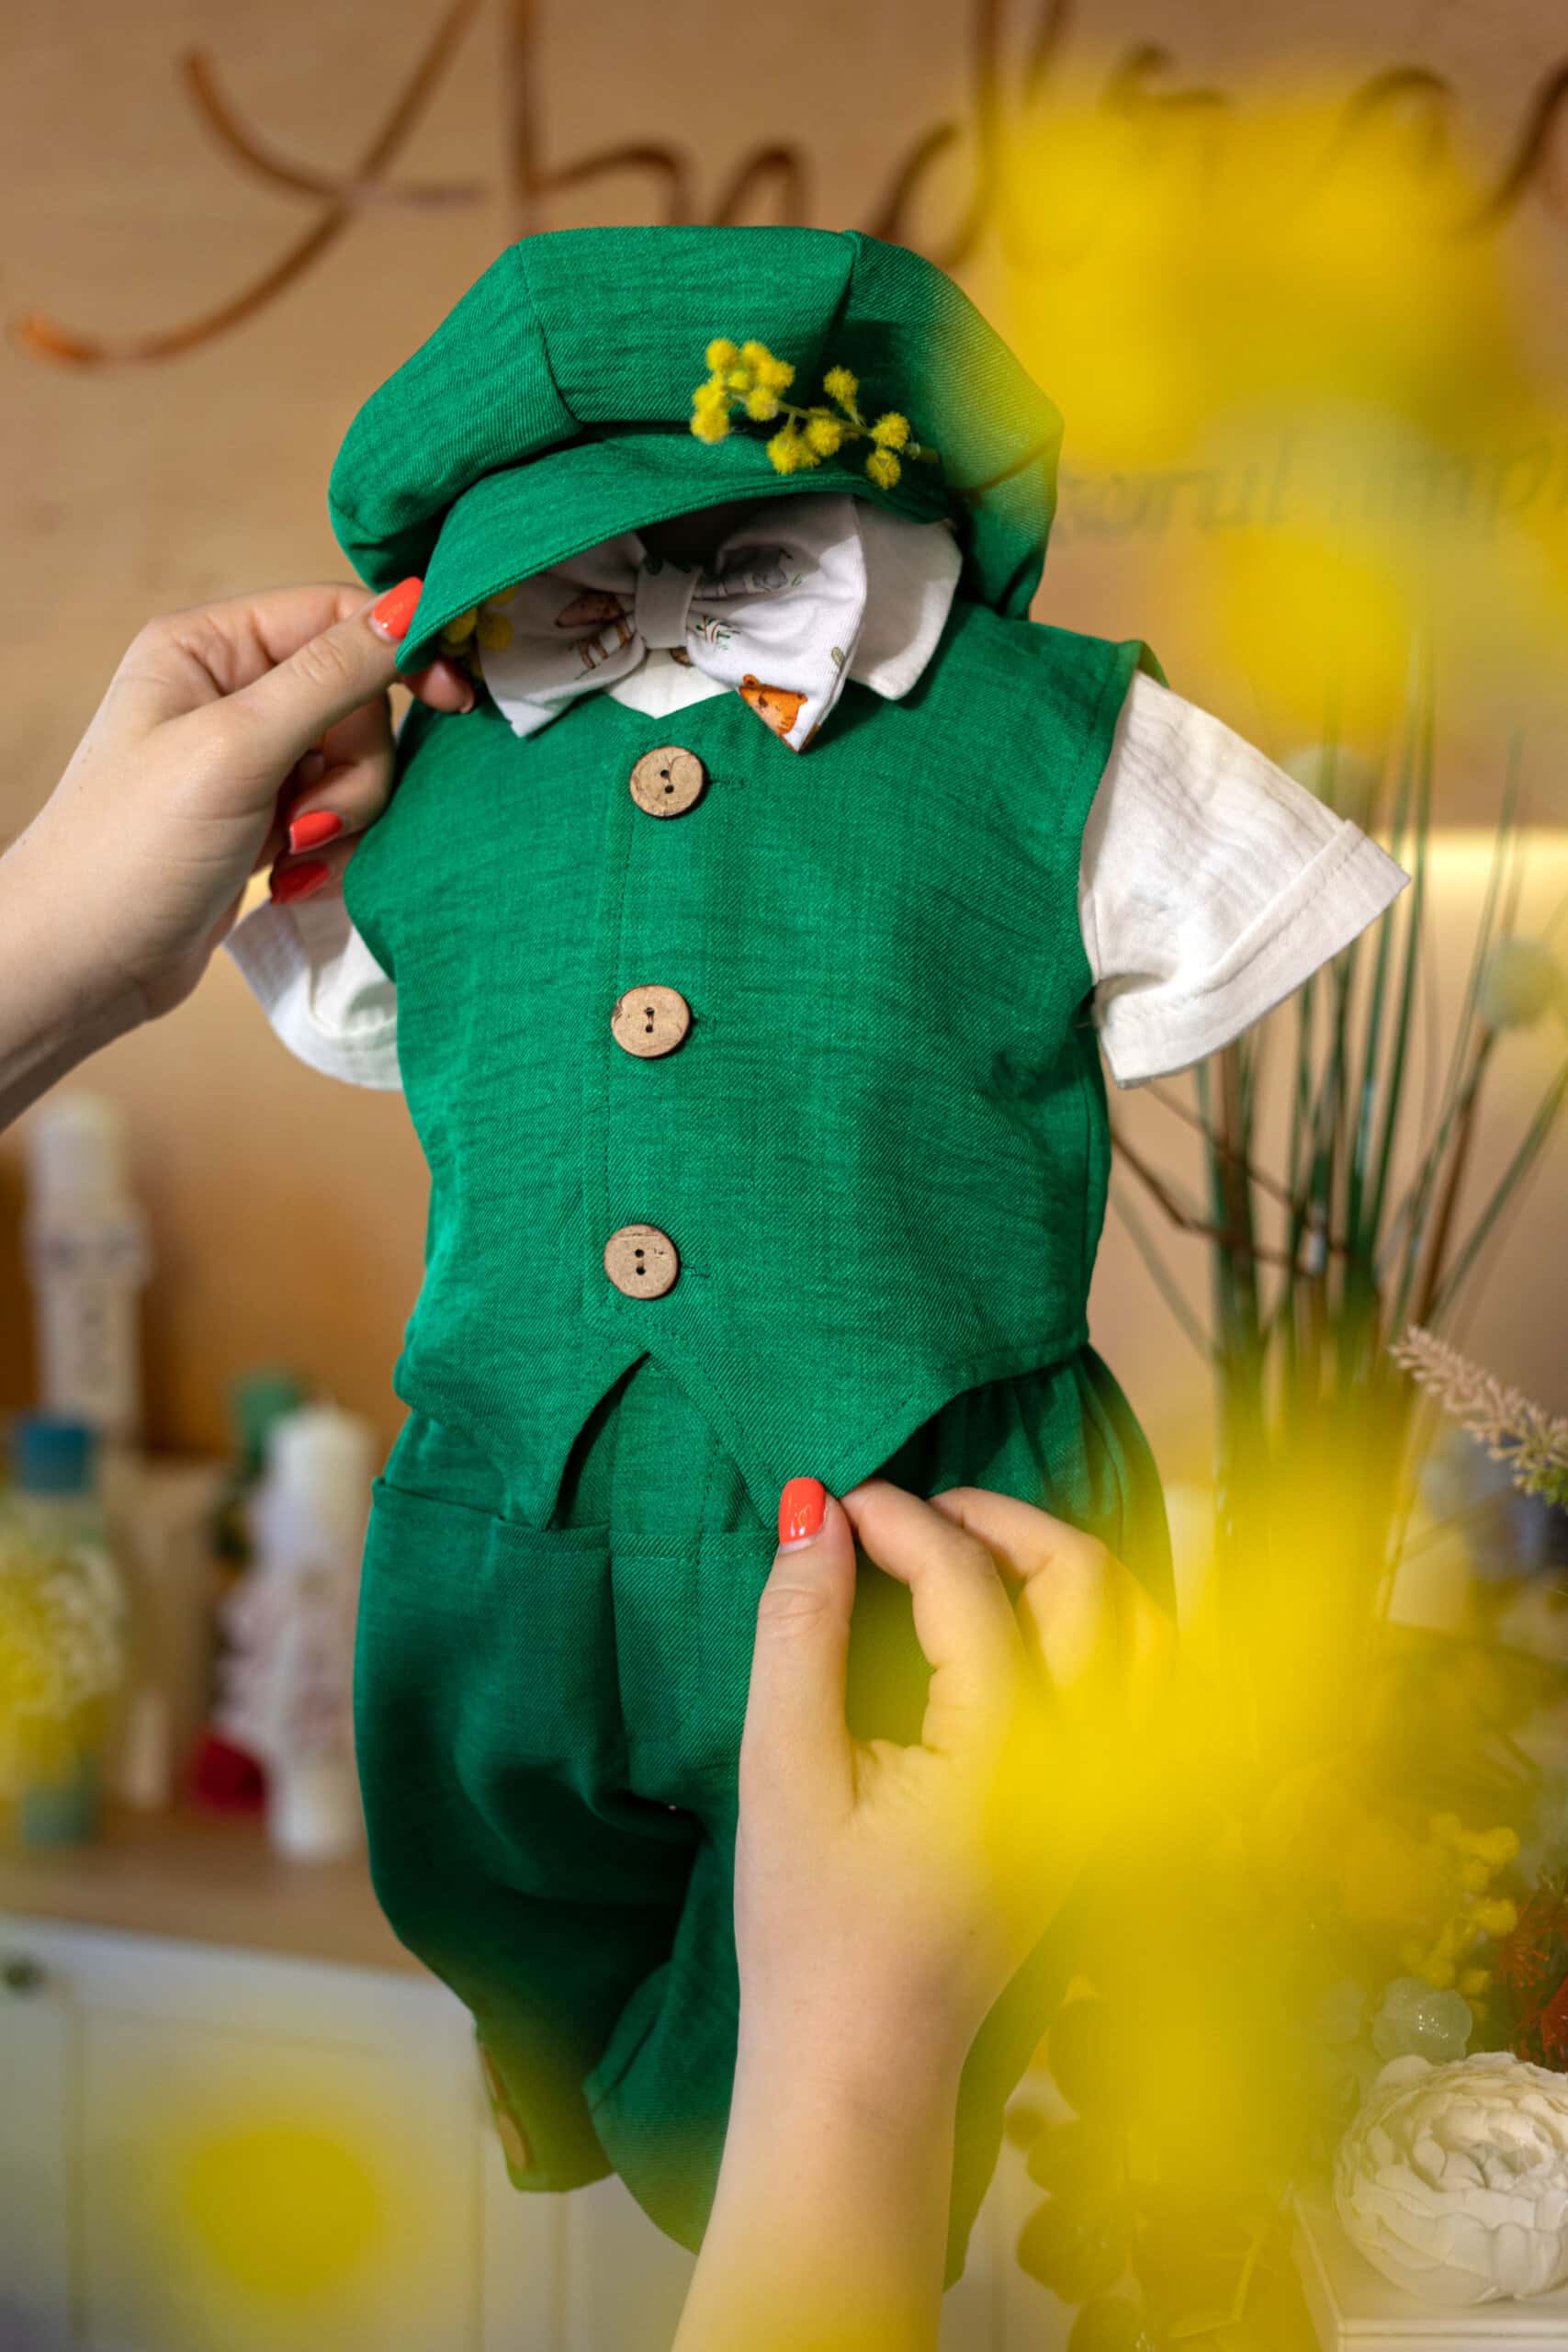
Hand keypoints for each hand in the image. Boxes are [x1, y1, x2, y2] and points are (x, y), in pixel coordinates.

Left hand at [0, 578, 468, 1034]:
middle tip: (312, 819)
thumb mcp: (236, 750)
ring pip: (356, 763)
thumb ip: (330, 677)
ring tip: (291, 857)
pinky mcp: (262, 816)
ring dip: (343, 816)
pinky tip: (287, 879)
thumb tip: (412, 603)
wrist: (84, 965)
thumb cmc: (132, 849)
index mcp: (208, 647)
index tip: (456, 699)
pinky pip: (337, 811)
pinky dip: (328, 848)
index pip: (334, 616)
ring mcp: (247, 758)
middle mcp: (228, 691)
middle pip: (357, 700)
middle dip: (356, 767)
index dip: (400, 649)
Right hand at [736, 1480, 1172, 2093]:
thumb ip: (799, 1631)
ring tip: (967, 1551)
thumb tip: (812, 1509)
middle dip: (996, 1520)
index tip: (832, 1503)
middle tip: (905, 1515)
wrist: (861, 2060)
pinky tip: (1024, 1617)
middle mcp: (1083, 1764)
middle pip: (1088, 1582)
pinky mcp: (1102, 1810)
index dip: (900, 1520)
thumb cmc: (810, 1928)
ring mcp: (1108, 1791)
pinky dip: (1096, 1623)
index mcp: (1005, 1753)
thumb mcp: (780, 1769)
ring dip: (1060, 1564)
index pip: (972, 1584)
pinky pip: (1139, 1684)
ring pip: (1137, 1628)